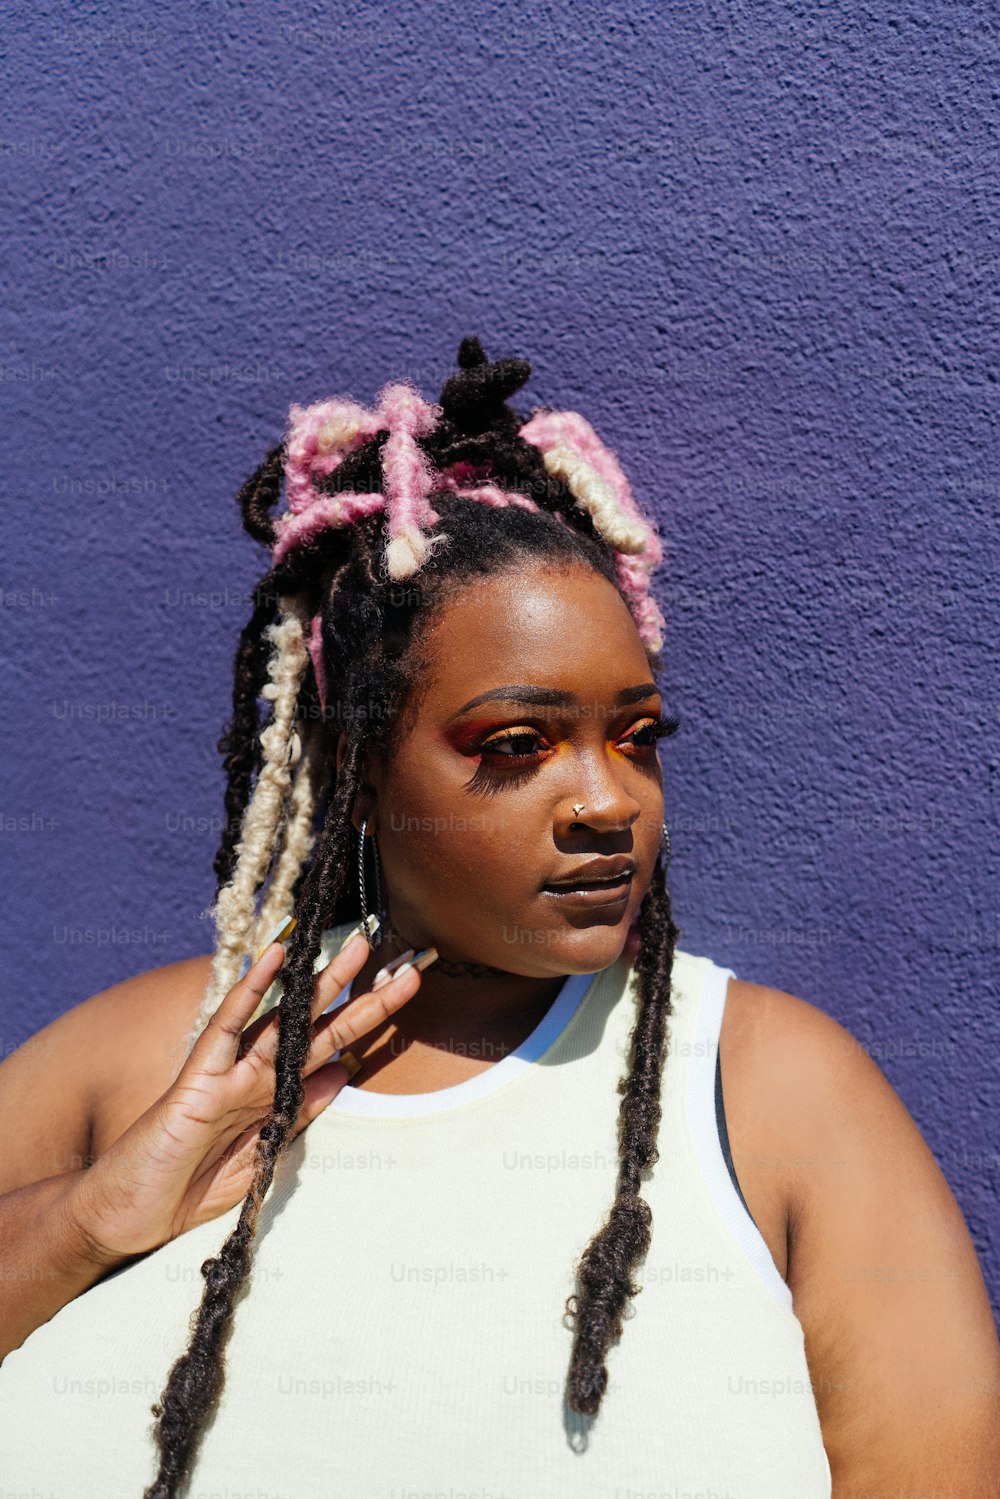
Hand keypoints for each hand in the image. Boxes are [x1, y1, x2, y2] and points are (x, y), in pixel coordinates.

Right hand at [69, 932, 425, 1264]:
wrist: (130, 1216)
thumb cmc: (187, 1190)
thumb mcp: (260, 1158)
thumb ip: (300, 1116)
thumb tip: (343, 1073)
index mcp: (277, 1098)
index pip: (334, 1053)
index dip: (369, 1027)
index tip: (405, 997)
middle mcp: (259, 1077)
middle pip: (320, 1029)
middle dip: (363, 998)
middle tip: (406, 964)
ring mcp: (230, 1072)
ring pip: (285, 1018)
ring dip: (322, 983)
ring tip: (358, 947)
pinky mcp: (199, 1077)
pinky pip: (228, 1025)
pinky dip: (250, 991)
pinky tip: (274, 958)